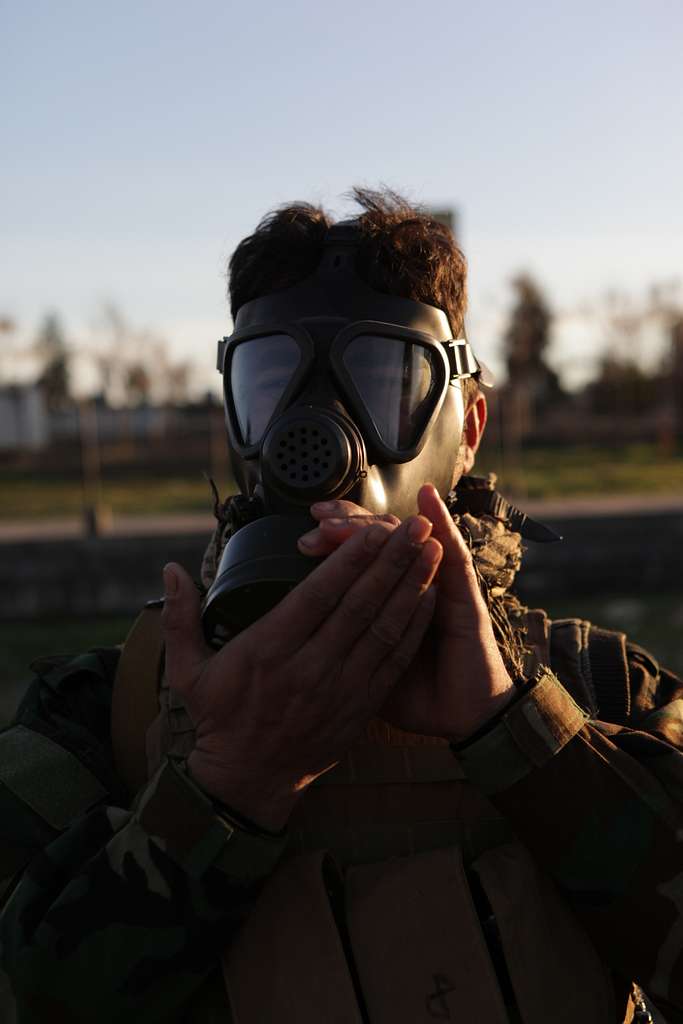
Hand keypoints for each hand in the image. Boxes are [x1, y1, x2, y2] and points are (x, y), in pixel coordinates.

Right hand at [161, 514, 441, 830]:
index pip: (317, 597)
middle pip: (360, 606)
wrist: (248, 781)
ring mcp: (340, 689)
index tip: (372, 531)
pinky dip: (414, 629)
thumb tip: (170, 569)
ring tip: (433, 552)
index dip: (348, 562)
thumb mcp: (188, 670)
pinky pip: (393, 662)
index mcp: (269, 651)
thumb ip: (179, 617)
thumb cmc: (219, 719)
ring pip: (384, 630)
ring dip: (412, 588)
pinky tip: (430, 600)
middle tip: (418, 528)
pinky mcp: (360, 707)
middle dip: (392, 562)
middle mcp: (309, 668)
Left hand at [298, 485, 513, 741]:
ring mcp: (440, 581)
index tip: (304, 538)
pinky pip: (453, 548)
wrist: (462, 715)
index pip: (356, 557)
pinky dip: (442, 519)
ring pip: (406, 537)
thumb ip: (335, 645)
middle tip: (319, 521)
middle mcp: (410, 583)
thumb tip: (292, 639)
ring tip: (353, 516)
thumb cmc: (411, 694)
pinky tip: (428, 498)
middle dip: (347, 525)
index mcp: (384, 600)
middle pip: (377, 538)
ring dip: (378, 523)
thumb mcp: (360, 668)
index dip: (333, 542)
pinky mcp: (464, 589)